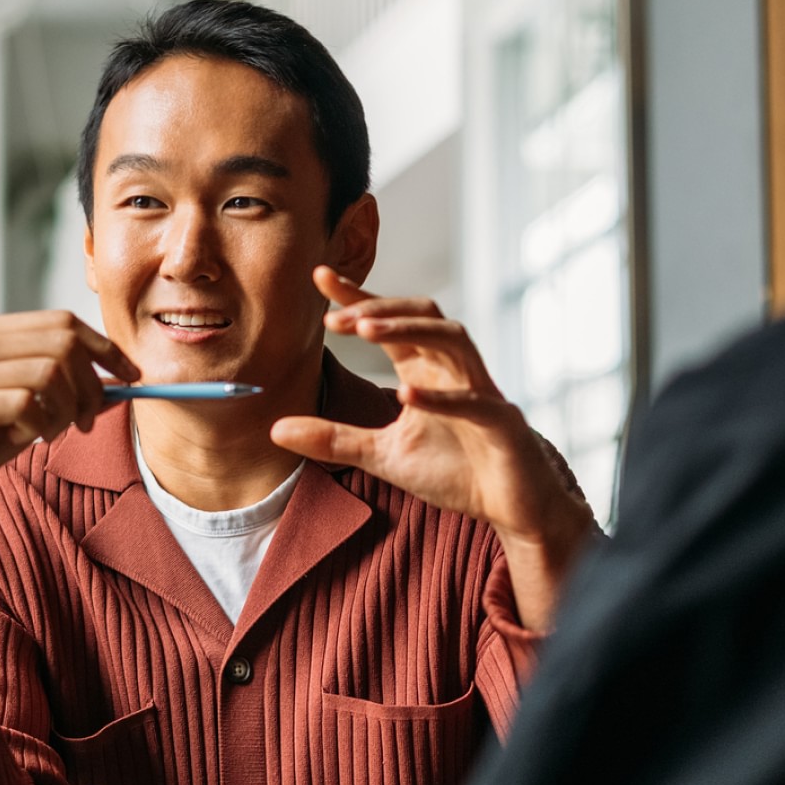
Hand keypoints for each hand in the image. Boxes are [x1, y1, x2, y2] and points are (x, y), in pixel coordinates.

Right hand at [0, 310, 138, 527]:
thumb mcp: (22, 410)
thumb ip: (61, 391)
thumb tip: (119, 384)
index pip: (63, 321)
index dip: (105, 348)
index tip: (131, 377)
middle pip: (63, 343)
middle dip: (92, 385)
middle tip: (89, 421)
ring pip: (49, 372)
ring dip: (68, 410)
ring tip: (54, 434)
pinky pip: (23, 404)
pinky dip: (39, 425)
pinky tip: (27, 440)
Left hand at [270, 267, 592, 628]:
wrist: (510, 508)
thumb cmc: (454, 472)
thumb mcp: (381, 455)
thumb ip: (332, 439)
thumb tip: (273, 430)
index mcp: (426, 368)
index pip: (390, 322)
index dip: (358, 296)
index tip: (319, 276)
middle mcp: (455, 368)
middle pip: (422, 314)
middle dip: (379, 307)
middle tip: (332, 314)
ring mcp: (482, 391)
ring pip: (452, 339)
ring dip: (408, 330)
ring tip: (364, 328)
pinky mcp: (501, 424)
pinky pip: (473, 401)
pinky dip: (441, 396)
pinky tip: (407, 394)